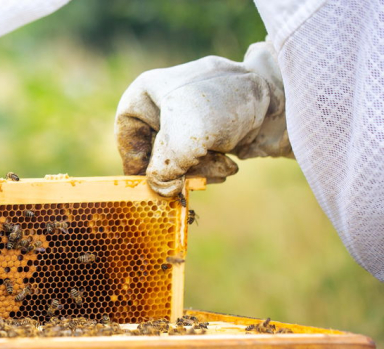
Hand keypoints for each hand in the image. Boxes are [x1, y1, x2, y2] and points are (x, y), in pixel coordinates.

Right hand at [115, 41, 292, 195]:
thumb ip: (162, 170)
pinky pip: (199, 160)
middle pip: (155, 151)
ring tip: (223, 164)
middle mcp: (164, 103)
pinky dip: (212, 166)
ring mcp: (189, 118)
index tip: (148, 182)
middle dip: (178, 168)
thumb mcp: (184, 140)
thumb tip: (158, 191)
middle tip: (194, 177)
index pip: (127, 133)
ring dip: (199, 169)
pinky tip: (229, 162)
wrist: (285, 98)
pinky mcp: (211, 132)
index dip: (135, 160)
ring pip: (179, 160)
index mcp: (147, 94)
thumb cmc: (225, 106)